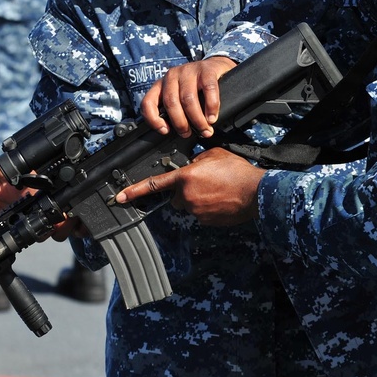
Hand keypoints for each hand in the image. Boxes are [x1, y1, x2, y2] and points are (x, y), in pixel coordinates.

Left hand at [113, 147, 263, 225]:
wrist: (256, 192)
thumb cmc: (237, 172)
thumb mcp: (214, 154)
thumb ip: (196, 159)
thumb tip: (192, 165)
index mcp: (186, 177)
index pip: (154, 184)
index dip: (134, 191)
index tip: (120, 197)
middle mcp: (187, 196)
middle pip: (175, 196)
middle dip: (184, 191)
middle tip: (204, 183)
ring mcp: (196, 211)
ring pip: (189, 205)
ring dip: (198, 199)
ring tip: (217, 190)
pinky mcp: (206, 221)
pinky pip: (201, 214)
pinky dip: (208, 208)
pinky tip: (221, 199)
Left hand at [140, 57, 236, 138]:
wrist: (214, 66)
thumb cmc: (195, 87)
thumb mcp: (178, 96)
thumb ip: (174, 111)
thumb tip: (179, 133)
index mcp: (161, 85)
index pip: (148, 102)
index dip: (153, 119)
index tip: (165, 130)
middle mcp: (172, 76)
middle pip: (171, 103)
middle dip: (180, 123)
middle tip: (188, 134)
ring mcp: (188, 71)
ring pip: (188, 99)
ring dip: (197, 119)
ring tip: (204, 130)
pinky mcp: (206, 70)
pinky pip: (208, 90)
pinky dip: (211, 107)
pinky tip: (212, 117)